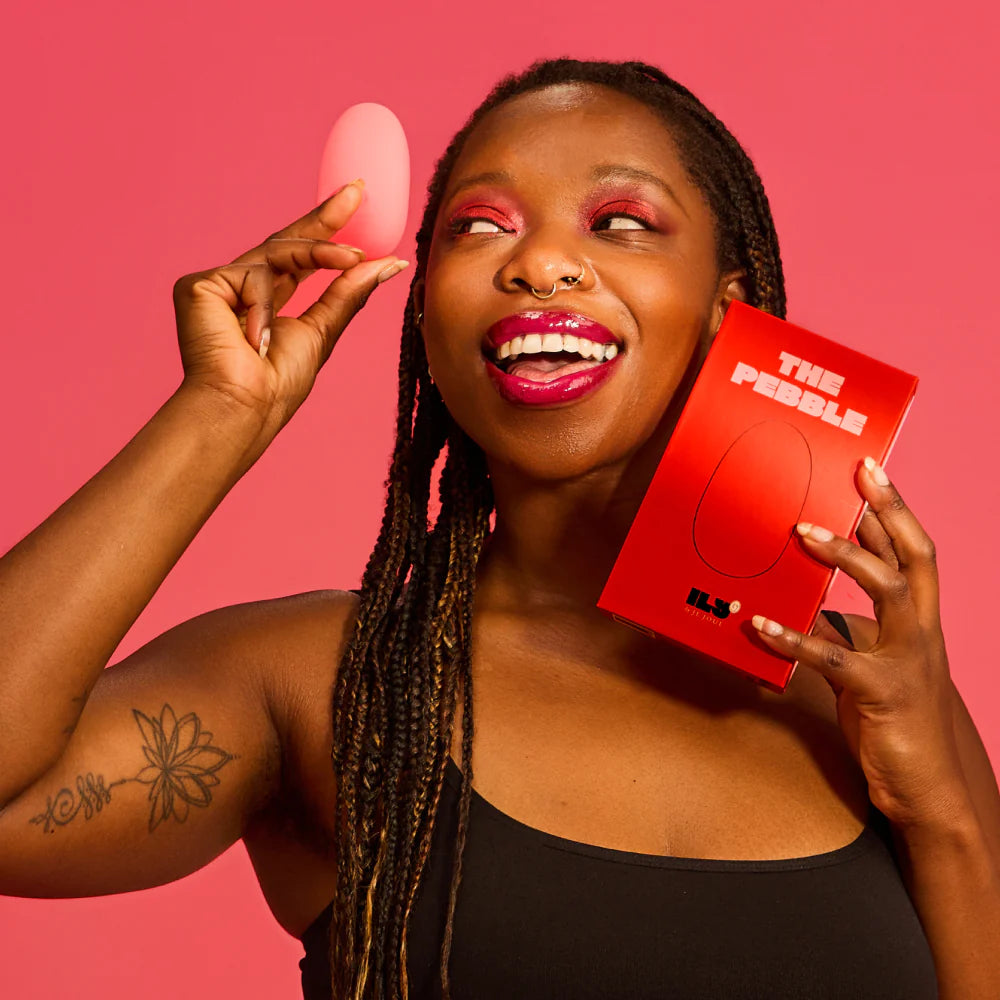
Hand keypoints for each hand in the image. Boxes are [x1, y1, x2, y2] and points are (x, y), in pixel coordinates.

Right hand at [172, 179, 408, 428]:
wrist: (243, 407)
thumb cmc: (277, 385)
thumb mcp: (323, 331)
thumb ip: (349, 293)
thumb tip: (389, 263)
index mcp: (266, 302)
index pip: (299, 257)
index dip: (326, 228)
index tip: (356, 199)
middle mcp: (240, 289)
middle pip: (285, 242)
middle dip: (324, 217)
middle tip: (357, 191)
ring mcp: (217, 286)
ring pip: (278, 251)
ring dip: (320, 255)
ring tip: (350, 262)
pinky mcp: (198, 286)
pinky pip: (252, 274)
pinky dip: (264, 304)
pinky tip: (255, 339)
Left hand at [750, 457, 969, 830]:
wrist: (926, 787)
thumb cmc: (892, 718)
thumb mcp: (866, 664)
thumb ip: (842, 630)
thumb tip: (801, 600)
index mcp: (918, 621)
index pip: (911, 553)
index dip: (892, 511)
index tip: (870, 472)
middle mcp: (921, 632)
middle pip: (915, 557)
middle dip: (888, 511)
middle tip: (857, 476)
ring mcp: (906, 660)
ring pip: (885, 589)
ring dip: (843, 556)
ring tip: (801, 531)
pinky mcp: (880, 693)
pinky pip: (832, 657)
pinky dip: (792, 639)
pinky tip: (758, 627)